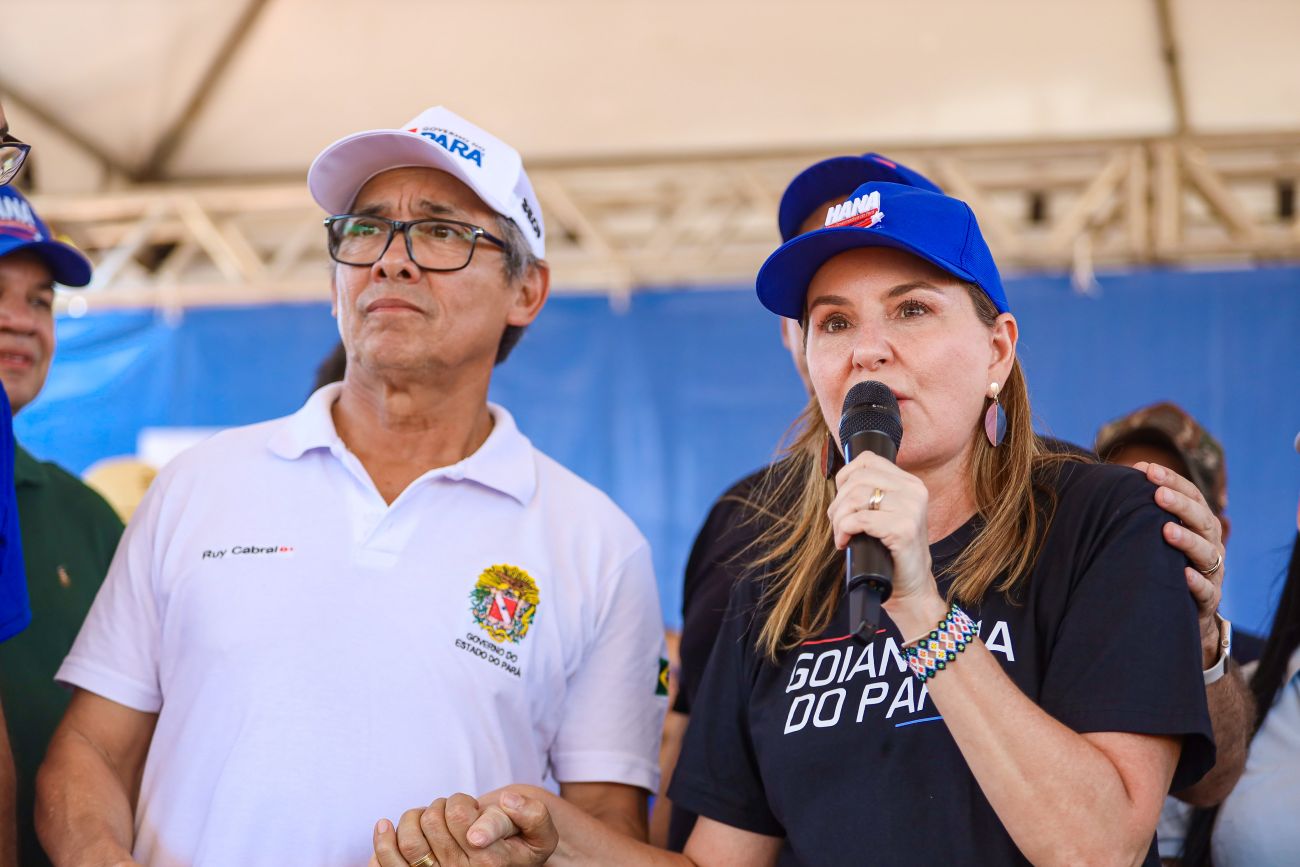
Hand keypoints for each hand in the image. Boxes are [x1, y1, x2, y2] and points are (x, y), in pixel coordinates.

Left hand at [370, 790, 556, 866]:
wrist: (507, 859)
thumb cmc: (519, 841)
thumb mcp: (539, 829)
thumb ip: (530, 814)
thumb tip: (506, 801)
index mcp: (491, 860)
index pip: (460, 816)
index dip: (459, 804)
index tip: (463, 812)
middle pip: (432, 822)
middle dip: (441, 805)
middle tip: (454, 810)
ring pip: (409, 841)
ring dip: (414, 818)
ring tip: (429, 819)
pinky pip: (386, 865)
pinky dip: (382, 841)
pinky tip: (386, 828)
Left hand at [829, 452, 945, 635]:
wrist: (912, 587)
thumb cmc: (892, 552)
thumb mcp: (886, 514)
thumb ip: (872, 493)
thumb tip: (839, 481)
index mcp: (911, 483)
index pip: (867, 460)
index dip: (845, 477)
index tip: (841, 500)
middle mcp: (915, 491)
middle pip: (857, 479)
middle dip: (838, 503)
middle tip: (838, 524)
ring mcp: (911, 508)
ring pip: (856, 497)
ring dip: (838, 518)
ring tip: (842, 534)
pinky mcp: (903, 529)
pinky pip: (859, 519)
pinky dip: (844, 530)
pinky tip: (845, 542)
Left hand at [1133, 461, 1225, 668]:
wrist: (1183, 615)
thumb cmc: (1162, 564)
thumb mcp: (1154, 537)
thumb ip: (1141, 512)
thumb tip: (1110, 479)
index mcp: (1198, 525)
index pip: (1192, 496)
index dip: (1173, 481)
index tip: (1147, 468)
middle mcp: (1210, 545)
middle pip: (1202, 519)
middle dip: (1180, 504)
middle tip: (1158, 493)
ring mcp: (1212, 573)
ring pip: (1207, 553)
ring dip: (1187, 539)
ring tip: (1166, 529)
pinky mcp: (1209, 601)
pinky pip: (1206, 591)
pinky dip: (1195, 582)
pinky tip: (1183, 574)